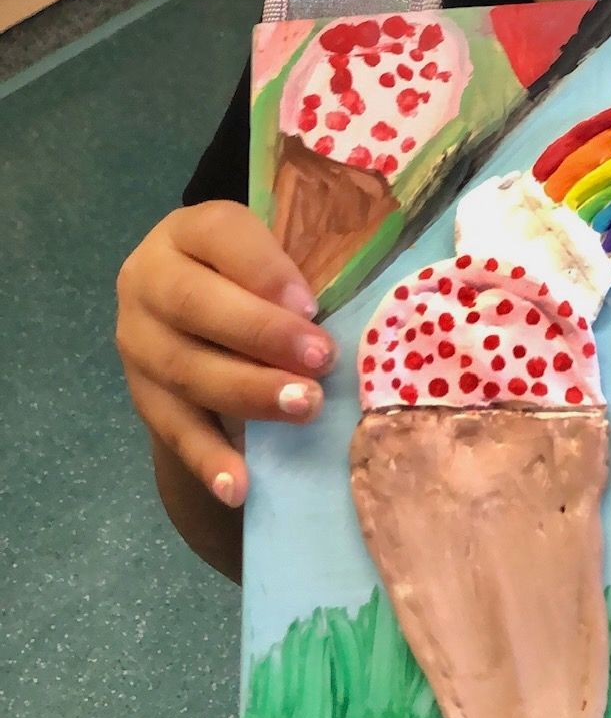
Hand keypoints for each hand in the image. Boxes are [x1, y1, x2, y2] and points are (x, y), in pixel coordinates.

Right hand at [116, 202, 335, 509]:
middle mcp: (149, 279)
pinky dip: (208, 460)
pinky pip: (174, 429)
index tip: (312, 305)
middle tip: (321, 360)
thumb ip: (302, 269)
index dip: (265, 269)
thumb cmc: (260, 278)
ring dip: (247, 393)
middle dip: (262, 335)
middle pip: (196, 305)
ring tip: (304, 408)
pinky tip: (240, 486)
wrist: (194, 314)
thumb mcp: (276, 255)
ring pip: (186, 369)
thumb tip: (363, 310)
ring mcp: (139, 340)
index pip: (221, 236)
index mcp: (190, 231)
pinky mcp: (142, 396)